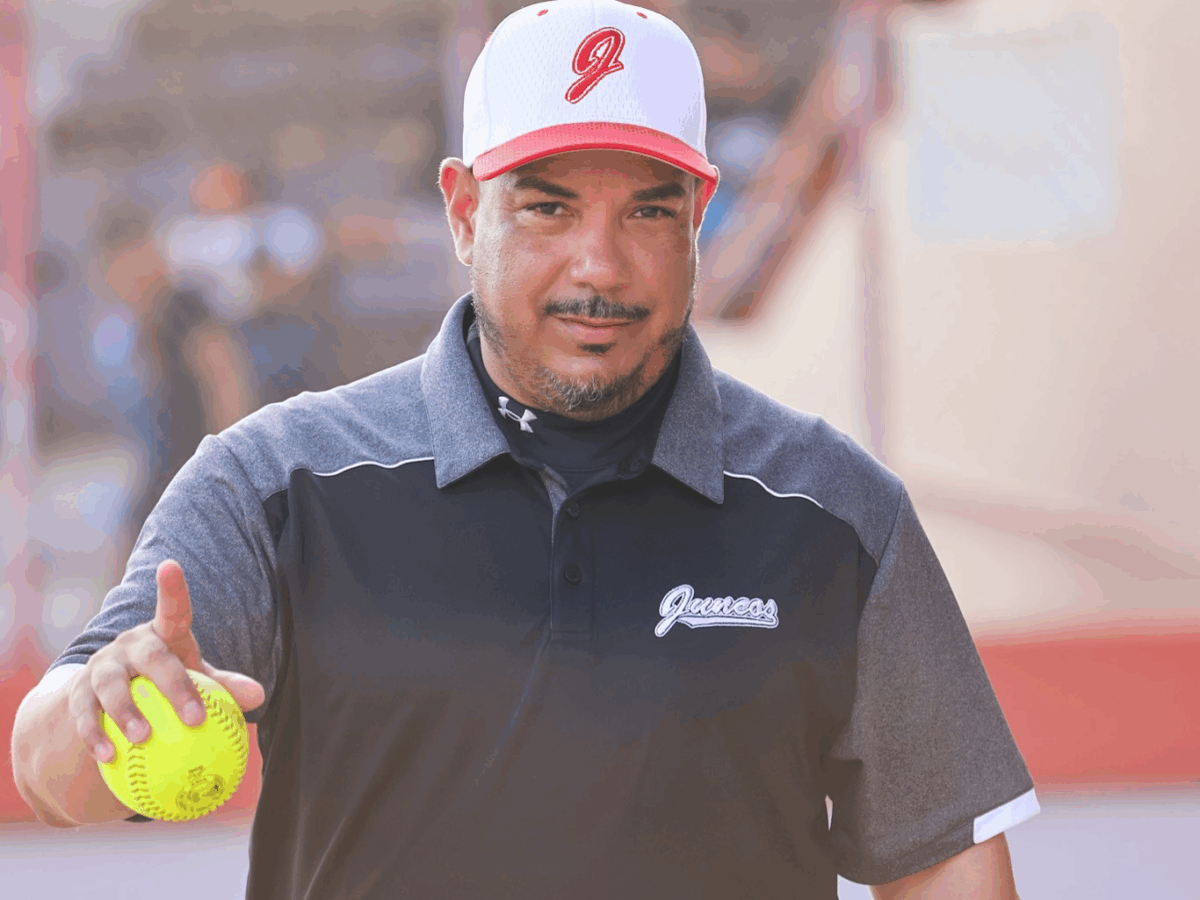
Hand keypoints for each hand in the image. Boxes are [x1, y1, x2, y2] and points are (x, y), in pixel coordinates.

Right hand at [70, 559, 265, 763]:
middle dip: (172, 685)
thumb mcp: (196, 677)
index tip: (169, 566)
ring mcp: (101, 667)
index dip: (171, 587)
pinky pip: (85, 715)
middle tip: (193, 719)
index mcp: (162, 634)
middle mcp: (130, 645)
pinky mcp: (78, 693)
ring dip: (126, 712)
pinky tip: (109, 756)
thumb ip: (225, 685)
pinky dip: (95, 736)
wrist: (110, 695)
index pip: (172, 609)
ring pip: (110, 684)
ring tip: (142, 738)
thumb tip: (259, 695)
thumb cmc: (166, 680)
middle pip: (150, 657)